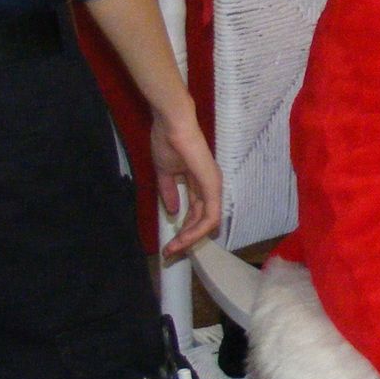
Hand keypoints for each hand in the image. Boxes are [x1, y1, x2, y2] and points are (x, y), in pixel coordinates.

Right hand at [154, 110, 221, 255]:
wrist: (171, 126)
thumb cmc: (168, 143)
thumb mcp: (166, 173)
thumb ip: (170, 192)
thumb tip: (172, 211)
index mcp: (200, 182)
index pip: (196, 212)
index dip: (183, 229)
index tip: (169, 242)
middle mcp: (210, 186)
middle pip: (202, 220)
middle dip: (185, 238)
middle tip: (169, 252)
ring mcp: (213, 186)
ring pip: (207, 222)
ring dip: (189, 238)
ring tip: (172, 249)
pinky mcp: (212, 186)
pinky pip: (210, 215)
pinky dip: (197, 230)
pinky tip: (183, 239)